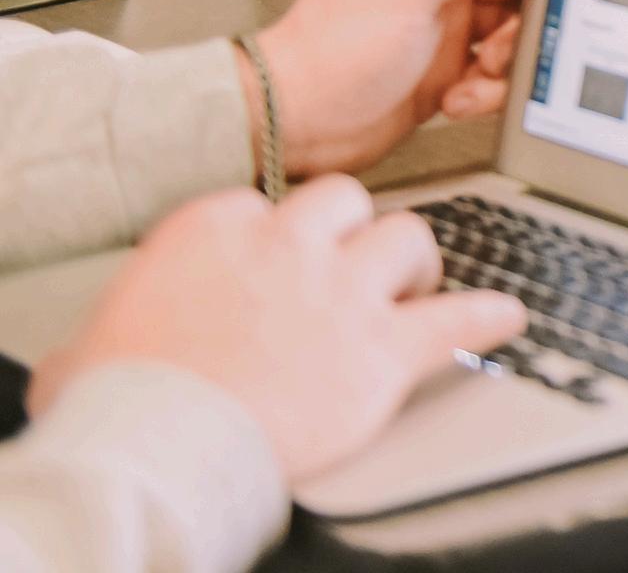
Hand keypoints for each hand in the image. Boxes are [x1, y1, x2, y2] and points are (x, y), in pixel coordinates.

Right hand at [29, 177, 523, 482]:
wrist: (160, 445)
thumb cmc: (123, 400)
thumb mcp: (100, 335)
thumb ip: (140, 309)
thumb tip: (129, 329)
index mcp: (216, 228)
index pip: (270, 206)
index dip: (280, 238)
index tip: (281, 260)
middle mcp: (289, 245)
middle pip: (348, 203)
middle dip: (354, 231)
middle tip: (354, 265)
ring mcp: (343, 291)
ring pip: (408, 238)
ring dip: (412, 265)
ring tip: (410, 290)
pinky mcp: (383, 348)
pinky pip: (458, 319)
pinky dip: (486, 317)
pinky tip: (505, 316)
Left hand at [254, 0, 547, 176]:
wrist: (294, 122)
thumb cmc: (332, 49)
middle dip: (525, 14)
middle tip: (508, 37)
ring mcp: (443, 30)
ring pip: (510, 33)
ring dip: (507, 58)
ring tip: (481, 72)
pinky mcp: (446, 74)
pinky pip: (493, 75)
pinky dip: (487, 91)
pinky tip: (460, 98)